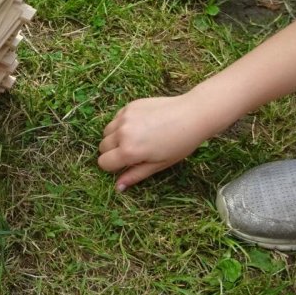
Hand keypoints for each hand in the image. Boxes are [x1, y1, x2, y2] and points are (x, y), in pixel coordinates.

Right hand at [98, 94, 220, 189]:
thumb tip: (118, 187)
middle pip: (102, 146)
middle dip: (112, 152)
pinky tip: (140, 125)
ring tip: (134, 138)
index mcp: (129, 151)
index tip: (125, 164)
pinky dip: (121, 124)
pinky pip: (116, 118)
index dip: (112, 166)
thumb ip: (135, 175)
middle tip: (132, 151)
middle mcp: (122, 133)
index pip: (103, 162)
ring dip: (114, 137)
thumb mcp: (159, 164)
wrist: (193, 115)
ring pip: (106, 131)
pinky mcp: (129, 106)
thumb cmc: (180, 143)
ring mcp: (125, 117)